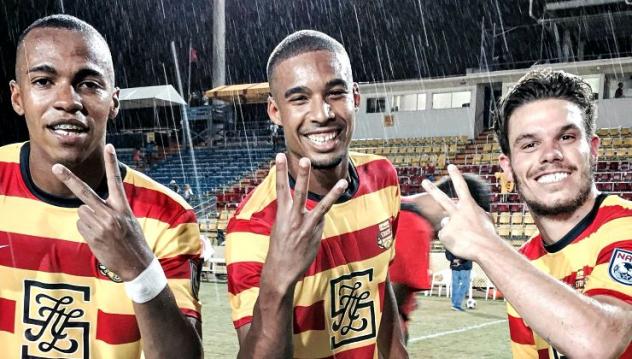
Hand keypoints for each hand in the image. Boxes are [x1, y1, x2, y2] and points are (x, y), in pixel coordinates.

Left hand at [52, 144, 153, 280]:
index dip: (112, 163)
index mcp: (123, 207)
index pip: (116, 180)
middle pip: (85, 192)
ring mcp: (100, 225)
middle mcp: (111, 213)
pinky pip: (81, 225)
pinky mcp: (92, 236)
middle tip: (56, 167)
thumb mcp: (129, 221)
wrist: (137, 264)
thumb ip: (111, 210)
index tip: (109, 146)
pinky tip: (99, 238)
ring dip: (88, 219)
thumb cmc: (133, 242)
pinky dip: (87, 230)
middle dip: (69, 179)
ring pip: (82, 212)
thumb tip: (86, 208)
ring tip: (103, 231)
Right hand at [264, 154, 347, 285]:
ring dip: (333, 194)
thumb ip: (291, 215)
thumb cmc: (279, 249)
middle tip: (306, 160)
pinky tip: (313, 228)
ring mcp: (306, 226)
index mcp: (281, 214)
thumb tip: (305, 209)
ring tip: (344, 182)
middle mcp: (293, 217)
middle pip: (300, 192)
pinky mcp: (315, 234)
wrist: (281, 271)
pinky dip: (320, 221)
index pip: (280, 188)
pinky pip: (321, 221)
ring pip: (322, 206)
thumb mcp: (279, 228)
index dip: (280, 171)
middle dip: (303, 176)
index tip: (280, 156)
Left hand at [421, 164, 498, 260]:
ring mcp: (449, 222)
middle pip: (441, 199)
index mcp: (469, 206)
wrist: (486, 248)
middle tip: (424, 181)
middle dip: (432, 189)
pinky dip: (451, 241)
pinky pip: (445, 236)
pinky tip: (460, 243)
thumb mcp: (486, 219)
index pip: (462, 187)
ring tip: (465, 238)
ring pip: (446, 223)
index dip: (456, 176)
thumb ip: (476, 213)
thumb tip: (472, 213)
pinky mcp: (444, 233)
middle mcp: (457, 212)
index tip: (450, 166)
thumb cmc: (488, 235)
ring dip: (453, 230)